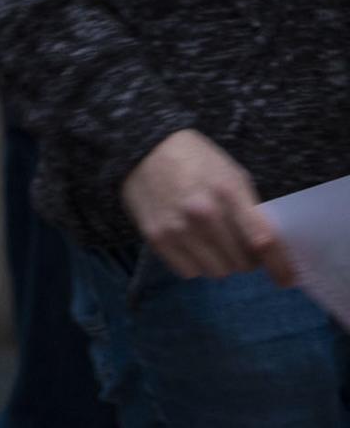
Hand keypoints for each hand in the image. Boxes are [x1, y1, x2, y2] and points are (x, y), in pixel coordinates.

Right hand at [122, 129, 296, 285]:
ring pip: (217, 272)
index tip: (287, 280)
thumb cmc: (196, 161)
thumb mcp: (232, 176)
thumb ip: (250, 210)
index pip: (262, 240)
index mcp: (228, 192)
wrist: (143, 150)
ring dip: (221, 263)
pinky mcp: (156, 238)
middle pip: (241, 263)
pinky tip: (191, 244)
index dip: (279, 266)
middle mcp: (202, 214)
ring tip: (213, 243)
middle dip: (246, 258)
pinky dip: (196, 263)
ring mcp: (177, 228)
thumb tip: (267, 250)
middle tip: (239, 244)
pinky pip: (189, 272)